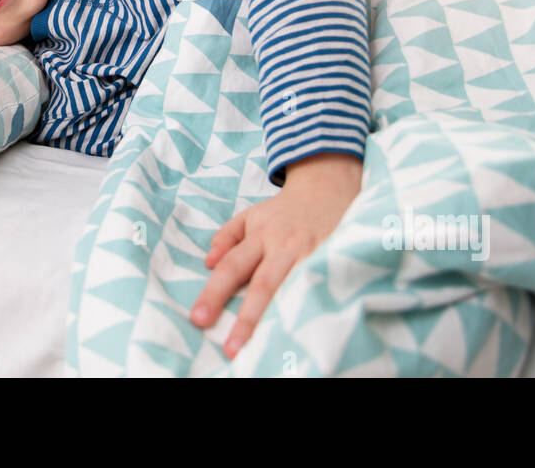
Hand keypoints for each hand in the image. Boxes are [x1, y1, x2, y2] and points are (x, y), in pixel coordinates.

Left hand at [189, 152, 362, 359]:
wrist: (328, 187)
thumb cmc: (284, 210)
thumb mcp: (250, 215)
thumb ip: (227, 236)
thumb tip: (207, 262)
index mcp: (259, 235)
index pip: (232, 267)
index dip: (214, 293)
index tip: (199, 319)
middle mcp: (284, 246)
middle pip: (263, 285)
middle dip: (246, 318)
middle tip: (232, 348)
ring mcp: (312, 253)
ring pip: (294, 289)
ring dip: (280, 318)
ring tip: (268, 348)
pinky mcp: (335, 258)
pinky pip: (321, 286)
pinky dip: (312, 306)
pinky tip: (306, 329)